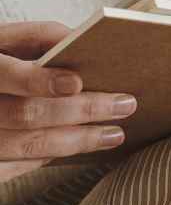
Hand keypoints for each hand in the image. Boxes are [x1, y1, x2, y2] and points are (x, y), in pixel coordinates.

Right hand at [0, 22, 134, 182]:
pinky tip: (78, 146)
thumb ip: (40, 37)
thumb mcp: (6, 39)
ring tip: (115, 134)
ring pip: (28, 145)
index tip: (76, 82)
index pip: (7, 75)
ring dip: (77, 141)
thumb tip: (83, 43)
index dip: (39, 81)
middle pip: (27, 113)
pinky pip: (16, 167)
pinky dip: (50, 156)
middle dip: (81, 110)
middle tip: (124, 105)